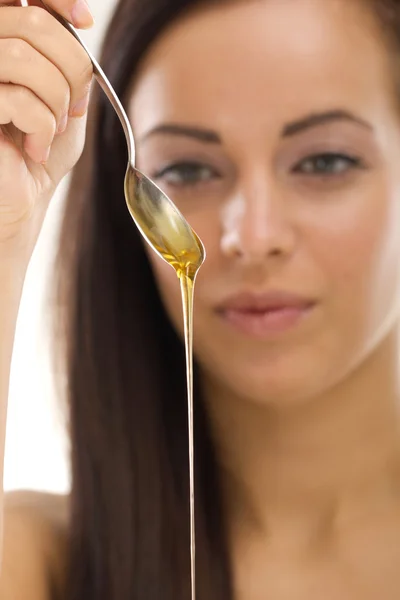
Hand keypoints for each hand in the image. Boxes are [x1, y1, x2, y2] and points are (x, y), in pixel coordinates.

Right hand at [0, 0, 93, 251]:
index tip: (85, 19)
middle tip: (74, 104)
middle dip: (72, 66)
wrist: (20, 203)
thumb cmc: (38, 152)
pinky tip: (35, 149)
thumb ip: (65, 59)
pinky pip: (16, 97)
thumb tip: (76, 22)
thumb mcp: (63, 99)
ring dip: (57, 98)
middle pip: (32, 20)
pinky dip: (42, 126)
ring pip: (23, 55)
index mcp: (1, 43)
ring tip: (52, 128)